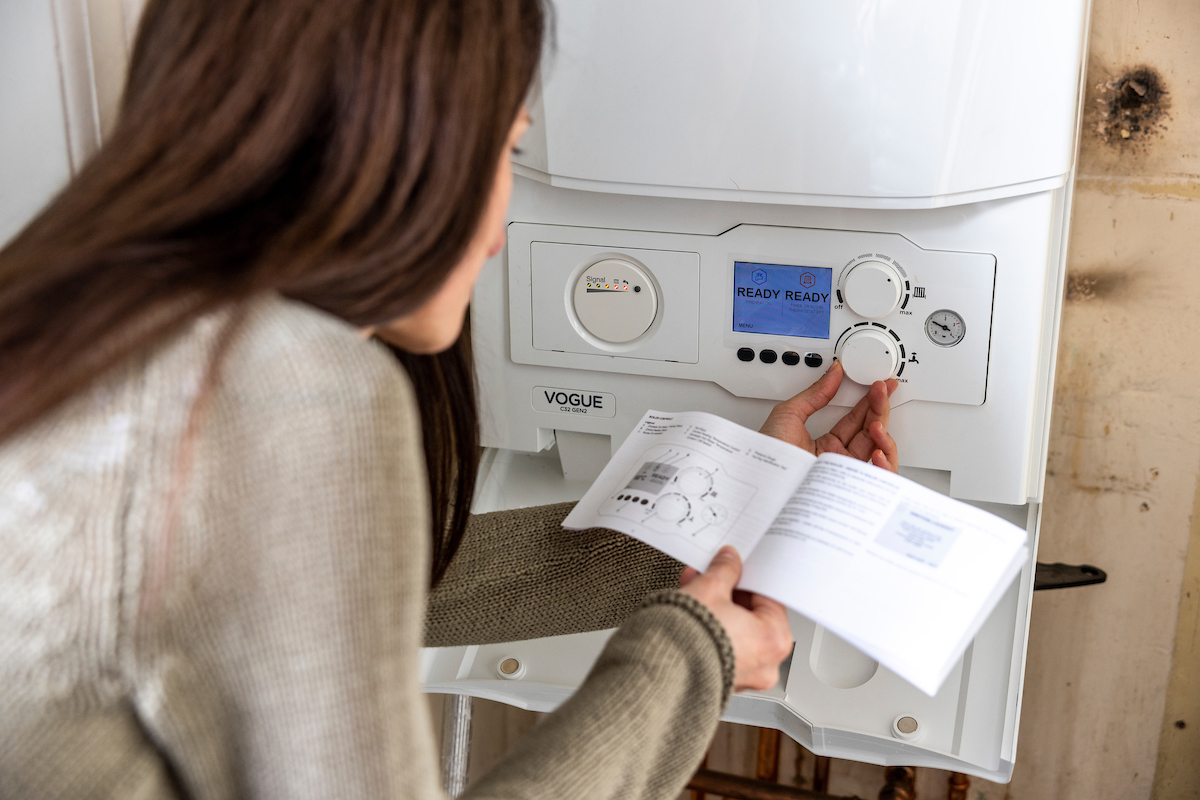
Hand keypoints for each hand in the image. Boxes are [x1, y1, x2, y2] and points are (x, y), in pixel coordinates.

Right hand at [680, 547, 792, 691]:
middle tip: (713, 578)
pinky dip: (711, 631)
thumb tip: (728, 563)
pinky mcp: (722, 682)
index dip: (749, 578)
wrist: (658, 672)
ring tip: (693, 590)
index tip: (737, 570)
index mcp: (773, 640)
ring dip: (716, 609)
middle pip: (752, 616)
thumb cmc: (688, 640)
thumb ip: (724, 570)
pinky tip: (691, 612)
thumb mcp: (709, 589)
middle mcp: (764, 664)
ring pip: (736, 632)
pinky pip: (723, 648)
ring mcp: (744, 676)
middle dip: (728, 593)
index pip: (770, 598)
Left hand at [758, 361, 898, 471]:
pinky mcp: (850, 490)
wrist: (762, 483)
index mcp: (824, 446)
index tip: (877, 385)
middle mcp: (837, 460)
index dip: (869, 402)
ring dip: (883, 435)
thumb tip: (833, 373)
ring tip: (877, 422)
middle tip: (882, 390)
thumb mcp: (788, 415)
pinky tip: (879, 451)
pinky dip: (886, 465)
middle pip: (870, 433)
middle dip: (879, 409)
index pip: (855, 421)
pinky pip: (878, 480)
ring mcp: (844, 475)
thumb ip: (815, 393)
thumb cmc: (768, 457)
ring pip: (878, 453)